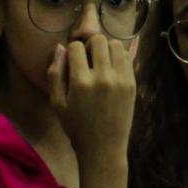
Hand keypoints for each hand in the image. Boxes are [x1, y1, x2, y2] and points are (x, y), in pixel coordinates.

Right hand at [48, 34, 134, 159]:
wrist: (103, 146)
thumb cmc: (76, 126)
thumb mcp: (57, 103)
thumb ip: (55, 73)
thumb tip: (60, 47)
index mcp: (81, 82)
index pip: (77, 46)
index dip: (72, 50)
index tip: (73, 60)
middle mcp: (103, 77)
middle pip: (99, 40)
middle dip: (90, 45)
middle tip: (88, 58)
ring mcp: (121, 80)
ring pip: (117, 45)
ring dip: (107, 48)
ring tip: (101, 62)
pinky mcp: (132, 83)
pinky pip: (128, 58)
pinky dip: (119, 57)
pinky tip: (111, 68)